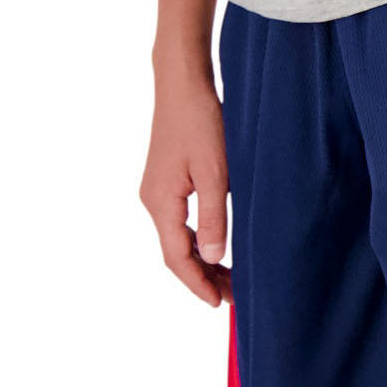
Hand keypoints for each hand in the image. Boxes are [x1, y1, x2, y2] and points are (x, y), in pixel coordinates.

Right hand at [139, 76, 231, 306]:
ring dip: (201, 258)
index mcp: (161, 202)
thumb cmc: (199, 121)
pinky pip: (179, 219)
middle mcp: (153, 200)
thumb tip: (211, 256)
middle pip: (175, 251)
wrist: (182, 82)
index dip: (197, 284)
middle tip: (233, 296)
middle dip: (202, 276)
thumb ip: (213, 217)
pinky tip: (216, 241)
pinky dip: (198, 237)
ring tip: (229, 276)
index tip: (219, 304)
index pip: (176, 258)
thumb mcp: (214, 172)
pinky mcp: (166, 178)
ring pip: (177, 236)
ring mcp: (158, 189)